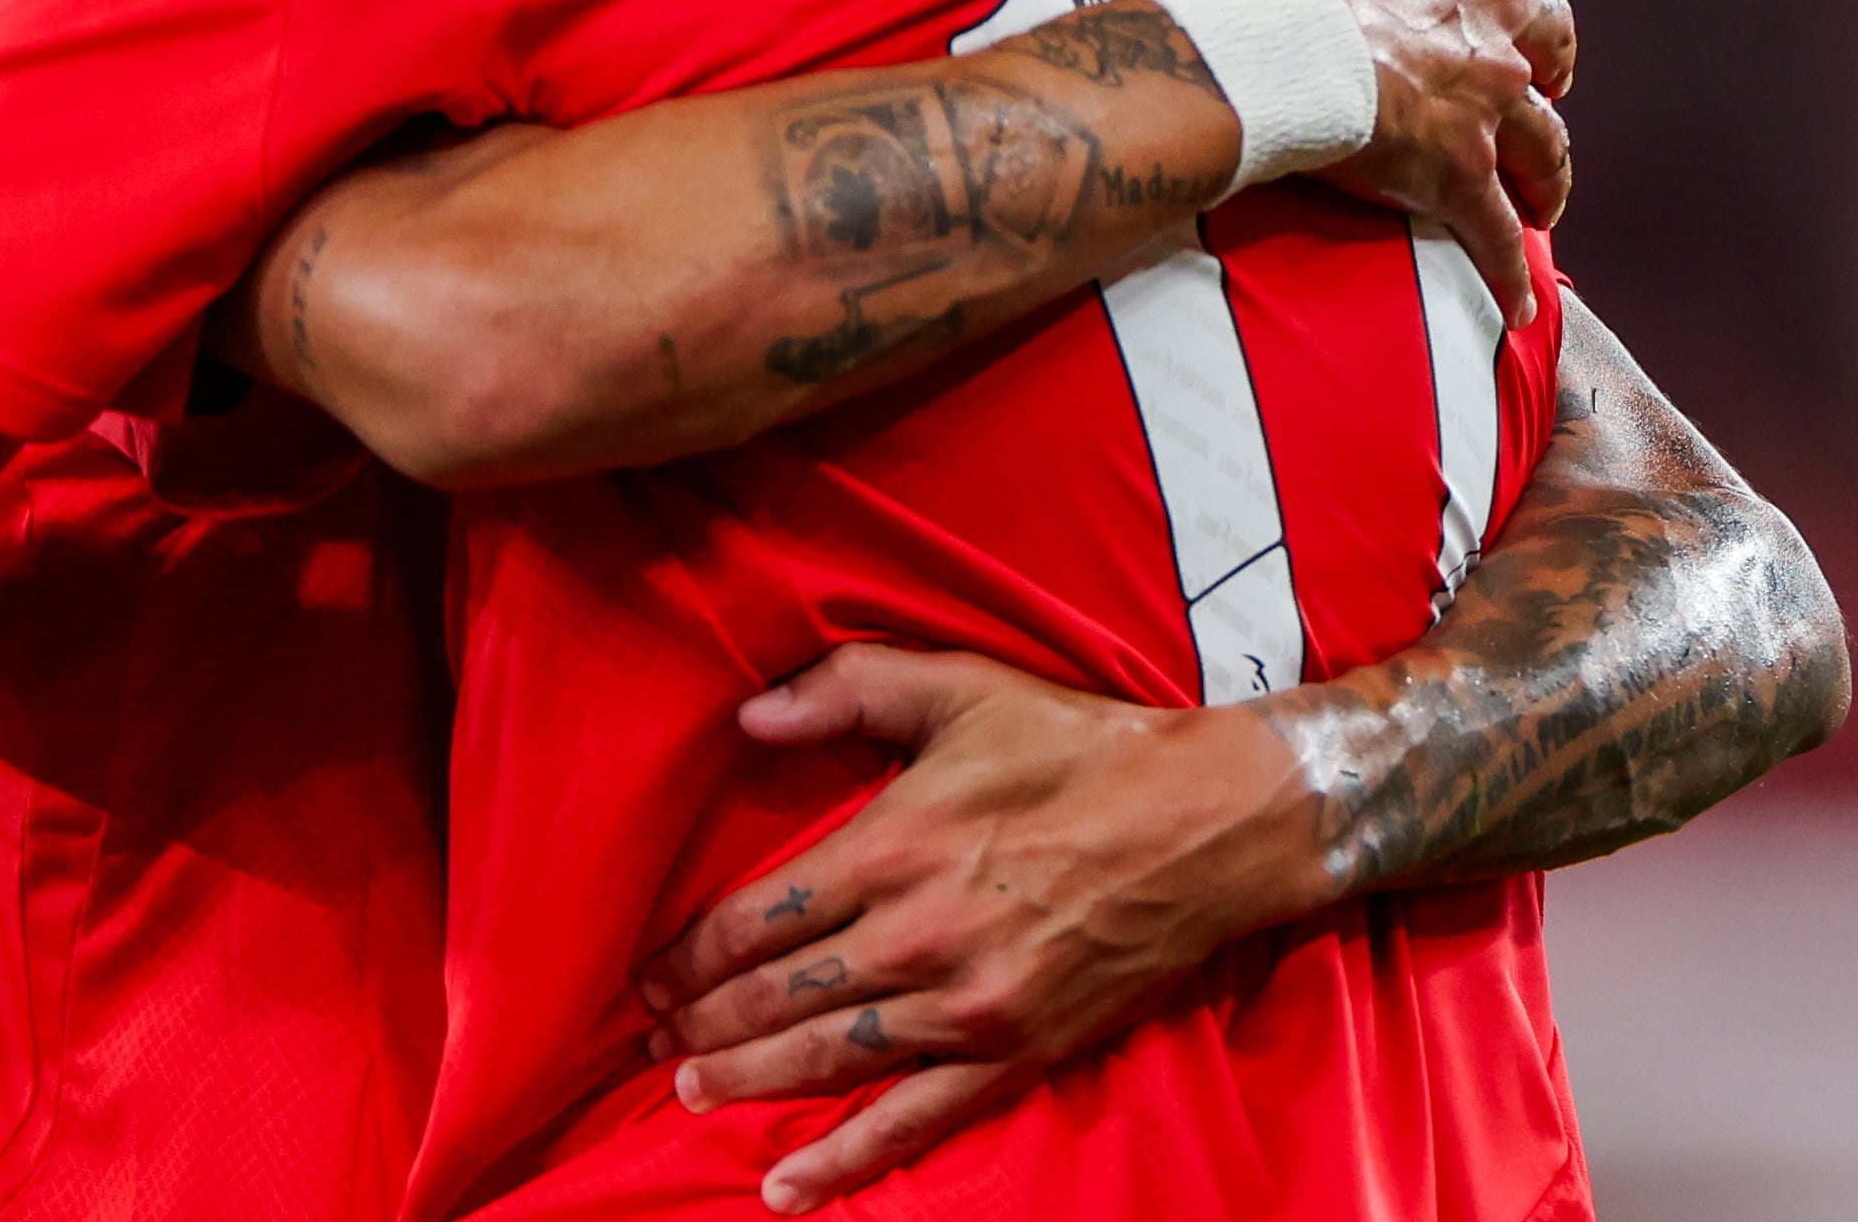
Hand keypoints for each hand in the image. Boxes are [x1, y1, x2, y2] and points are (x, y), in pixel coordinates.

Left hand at [633, 645, 1315, 1214]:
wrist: (1207, 822)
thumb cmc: (1079, 747)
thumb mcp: (959, 686)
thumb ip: (845, 688)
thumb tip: (748, 715)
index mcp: (891, 845)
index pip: (758, 918)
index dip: (691, 955)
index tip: (651, 975)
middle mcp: (915, 935)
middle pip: (776, 996)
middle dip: (702, 1024)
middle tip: (652, 1042)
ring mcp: (964, 1006)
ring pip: (825, 1059)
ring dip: (747, 1081)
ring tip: (689, 1094)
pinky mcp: (1013, 1053)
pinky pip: (913, 1120)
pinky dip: (843, 1159)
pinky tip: (785, 1186)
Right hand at [1189, 0, 1574, 323]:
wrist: (1266, 50)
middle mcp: (1482, 11)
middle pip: (1550, 21)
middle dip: (1551, 39)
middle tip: (1543, 59)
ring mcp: (1479, 99)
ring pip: (1547, 134)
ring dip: (1551, 158)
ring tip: (1548, 184)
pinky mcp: (1457, 176)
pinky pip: (1497, 234)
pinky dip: (1511, 270)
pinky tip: (1521, 303)